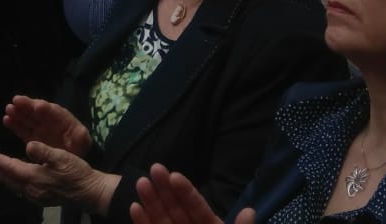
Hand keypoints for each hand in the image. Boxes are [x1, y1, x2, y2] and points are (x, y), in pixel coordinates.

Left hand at [0, 142, 116, 211]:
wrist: (90, 192)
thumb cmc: (76, 172)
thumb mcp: (61, 157)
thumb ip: (43, 151)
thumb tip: (28, 145)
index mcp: (34, 177)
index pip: (9, 167)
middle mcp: (31, 189)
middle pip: (6, 178)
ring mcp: (35, 195)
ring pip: (11, 184)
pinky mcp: (41, 196)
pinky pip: (18, 187)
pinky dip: (9, 179)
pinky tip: (10, 176)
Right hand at [2, 95, 90, 157]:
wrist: (73, 165)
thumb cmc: (78, 150)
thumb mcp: (82, 143)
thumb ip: (80, 137)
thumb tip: (80, 131)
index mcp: (64, 120)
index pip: (54, 112)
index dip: (45, 109)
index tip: (37, 106)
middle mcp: (51, 122)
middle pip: (38, 111)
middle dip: (28, 105)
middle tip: (16, 100)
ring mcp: (41, 129)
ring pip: (29, 118)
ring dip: (19, 112)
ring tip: (8, 109)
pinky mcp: (33, 138)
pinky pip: (23, 129)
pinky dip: (15, 124)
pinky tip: (6, 120)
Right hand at [129, 164, 252, 223]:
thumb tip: (250, 211)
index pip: (198, 209)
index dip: (187, 192)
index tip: (175, 175)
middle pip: (177, 210)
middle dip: (165, 189)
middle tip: (155, 167)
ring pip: (162, 220)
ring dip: (151, 202)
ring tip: (141, 182)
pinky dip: (143, 223)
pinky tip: (135, 207)